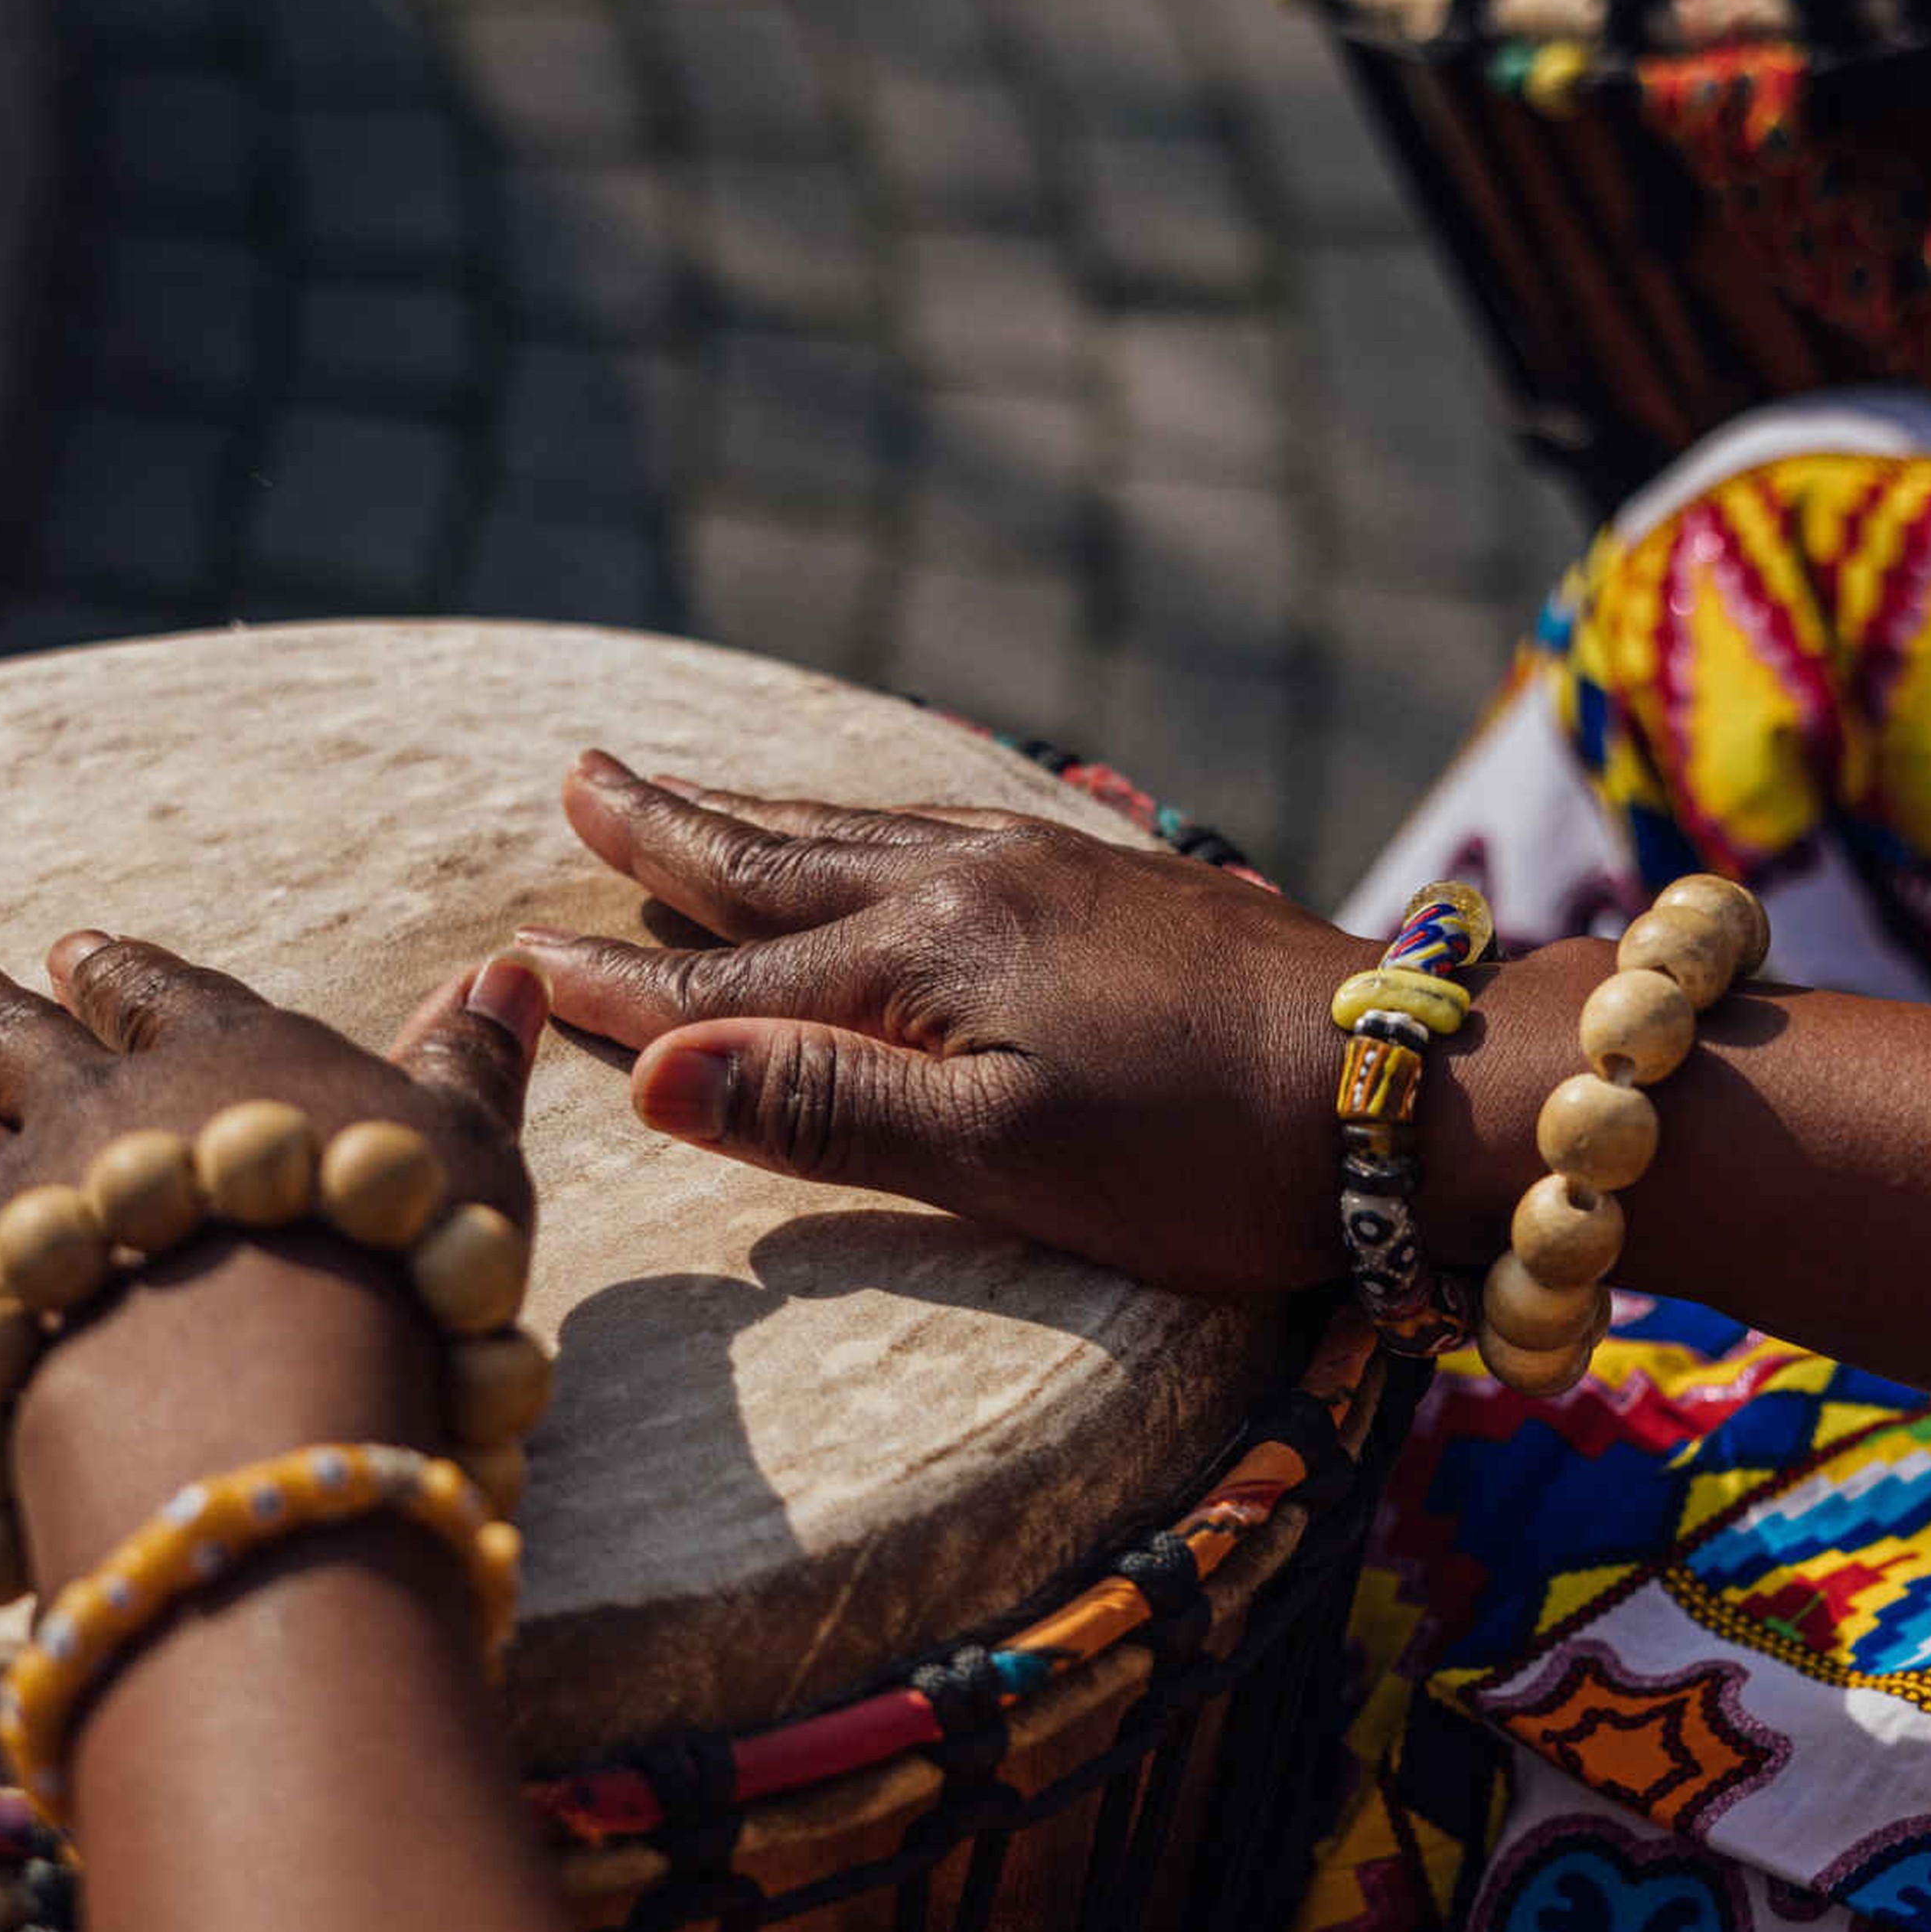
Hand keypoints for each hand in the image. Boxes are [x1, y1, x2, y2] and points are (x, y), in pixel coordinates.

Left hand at [0, 919, 546, 1592]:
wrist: (278, 1372)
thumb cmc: (398, 1263)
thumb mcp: (470, 1155)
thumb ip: (474, 1064)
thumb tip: (511, 967)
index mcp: (225, 1068)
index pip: (162, 1000)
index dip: (120, 977)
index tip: (72, 950)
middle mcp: (95, 1112)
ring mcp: (2, 1204)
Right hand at [512, 752, 1379, 1297]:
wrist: (1410, 1083)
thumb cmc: (1208, 1151)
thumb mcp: (1006, 1156)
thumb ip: (829, 1112)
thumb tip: (653, 1075)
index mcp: (925, 956)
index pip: (729, 981)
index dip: (625, 985)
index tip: (520, 960)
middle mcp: (970, 884)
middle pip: (781, 858)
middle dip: (671, 829)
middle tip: (580, 775)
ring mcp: (1049, 869)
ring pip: (862, 832)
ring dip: (762, 813)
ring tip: (693, 789)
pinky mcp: (1118, 880)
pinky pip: (943, 827)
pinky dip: (868, 823)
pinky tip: (883, 829)